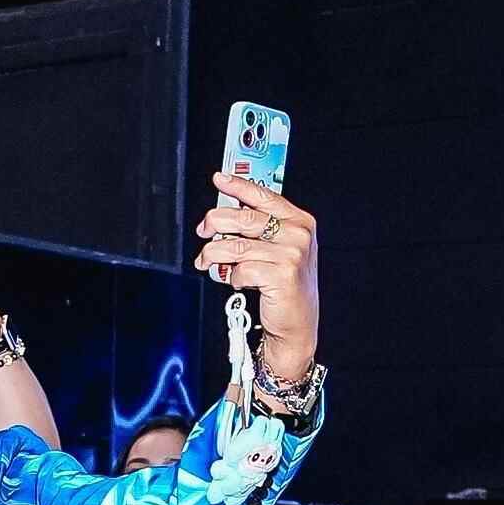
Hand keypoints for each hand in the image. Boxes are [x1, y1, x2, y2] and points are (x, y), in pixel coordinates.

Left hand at [193, 171, 320, 380]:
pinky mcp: (280, 275)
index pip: (265, 196)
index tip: (219, 178)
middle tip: (203, 229)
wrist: (298, 325)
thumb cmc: (286, 288)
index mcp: (300, 222)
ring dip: (214, 253)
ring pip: (236, 245)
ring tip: (207, 260)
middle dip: (216, 222)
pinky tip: (237, 281)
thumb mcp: (281, 250)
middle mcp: (298, 235)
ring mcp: (291, 255)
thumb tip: (226, 212)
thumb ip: (261, 229)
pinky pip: (241, 269)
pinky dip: (232, 276)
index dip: (239, 185)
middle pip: (244, 218)